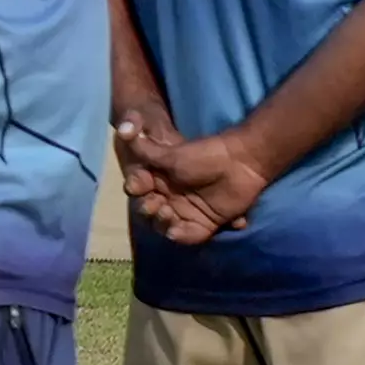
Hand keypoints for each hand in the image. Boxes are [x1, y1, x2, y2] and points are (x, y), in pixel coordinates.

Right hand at [114, 114, 264, 245]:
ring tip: (168, 214)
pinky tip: (177, 230)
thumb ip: (145, 148)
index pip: (139, 191)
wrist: (242, 162)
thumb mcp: (171, 153)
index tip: (137, 186)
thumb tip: (122, 129)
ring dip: (162, 223)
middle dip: (148, 210)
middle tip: (155, 204)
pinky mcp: (203, 225)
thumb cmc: (204, 154)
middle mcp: (169, 198)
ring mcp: (186, 213)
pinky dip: (181, 235)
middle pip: (150, 212)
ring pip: (165, 226)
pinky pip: (187, 236)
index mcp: (159, 181)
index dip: (136, 190)